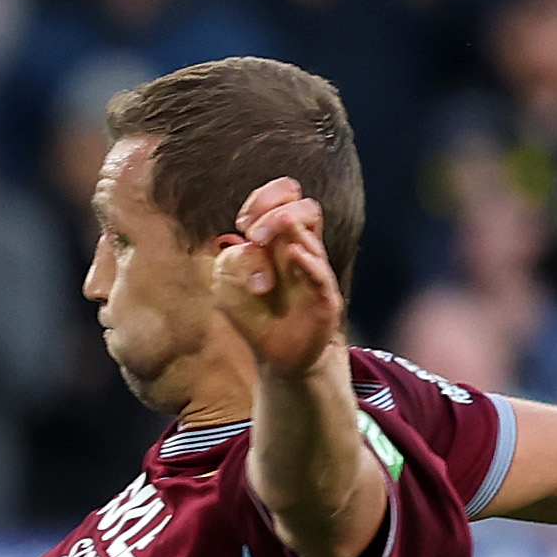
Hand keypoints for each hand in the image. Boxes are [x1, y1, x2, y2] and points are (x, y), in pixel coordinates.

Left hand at [202, 176, 346, 372]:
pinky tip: (294, 254)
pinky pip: (321, 274)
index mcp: (281, 241)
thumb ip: (231, 259)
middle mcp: (302, 251)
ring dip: (287, 231)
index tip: (242, 221)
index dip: (265, 199)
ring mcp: (315, 273)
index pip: (287, 199)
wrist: (277, 357)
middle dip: (275, 212)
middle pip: (305, 208)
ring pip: (312, 237)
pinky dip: (308, 262)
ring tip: (262, 235)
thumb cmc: (256, 315)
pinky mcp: (324, 299)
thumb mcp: (231, 283)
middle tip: (252, 235)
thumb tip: (234, 240)